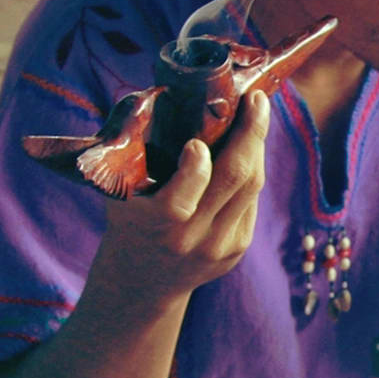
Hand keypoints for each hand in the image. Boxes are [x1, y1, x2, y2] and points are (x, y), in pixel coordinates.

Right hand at [93, 90, 269, 300]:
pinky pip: (251, 199)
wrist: (142, 281)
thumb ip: (134, 154)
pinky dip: (252, 168)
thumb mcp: (121, 193)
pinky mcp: (238, 248)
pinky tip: (251, 145)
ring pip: (250, 187)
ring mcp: (219, 246)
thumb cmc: (130, 220)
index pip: (180, 201)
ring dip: (256, 146)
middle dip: (249, 134)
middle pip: (233, 181)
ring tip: (257, 112)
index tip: (197, 142)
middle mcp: (190, 238)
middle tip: (255, 100)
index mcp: (155, 225)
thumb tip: (154, 96)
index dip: (194, 169)